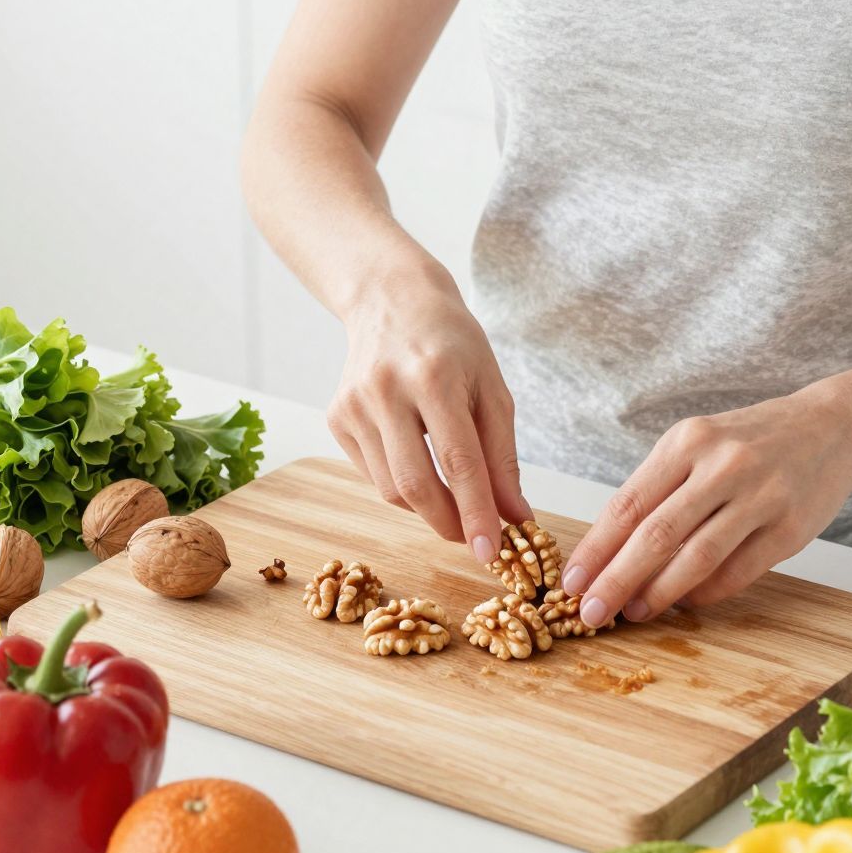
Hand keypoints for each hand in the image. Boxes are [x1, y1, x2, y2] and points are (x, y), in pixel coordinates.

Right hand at [327, 250, 531, 562]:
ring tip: (453, 495)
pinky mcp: (337, 417)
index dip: (476, 513)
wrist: (391, 299)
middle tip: (476, 540)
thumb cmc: (453, 343)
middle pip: (416, 485)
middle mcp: (387, 390)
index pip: (458, 461)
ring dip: (427, 507)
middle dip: (449, 524)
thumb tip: (514, 517)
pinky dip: (402, 484)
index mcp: (434, 377)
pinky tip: (418, 459)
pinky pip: (373, 475)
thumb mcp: (492, 388)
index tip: (492, 553)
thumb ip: (502, 456)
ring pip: (391, 488)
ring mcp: (354, 405)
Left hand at [558, 384, 851, 626]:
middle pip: (656, 535)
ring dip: (659, 593)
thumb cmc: (750, 442)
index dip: (596, 549)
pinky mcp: (789, 528)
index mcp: (688, 441)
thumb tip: (610, 554)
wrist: (830, 428)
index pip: (628, 504)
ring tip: (633, 612)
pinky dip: (705, 593)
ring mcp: (760, 496)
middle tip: (590, 612)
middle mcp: (722, 465)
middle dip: (616, 580)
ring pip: (696, 558)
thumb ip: (658, 490)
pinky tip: (684, 603)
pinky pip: (737, 572)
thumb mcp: (698, 444)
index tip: (571, 583)